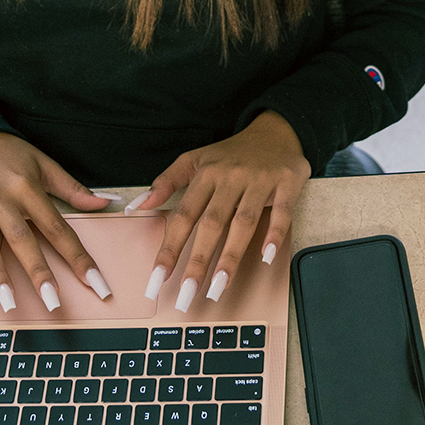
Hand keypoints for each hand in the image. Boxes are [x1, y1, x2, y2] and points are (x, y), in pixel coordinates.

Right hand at [0, 130, 118, 311]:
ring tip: (9, 302)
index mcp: (27, 188)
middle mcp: (1, 200)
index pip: (58, 228)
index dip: (78, 257)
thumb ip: (72, 188)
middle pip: (23, 240)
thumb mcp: (42, 163)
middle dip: (39, 272)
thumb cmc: (5, 152)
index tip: (95, 284)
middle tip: (54, 302)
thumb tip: (104, 203)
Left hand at [128, 111, 309, 311]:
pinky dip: (274, 233)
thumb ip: (166, 182)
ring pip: (243, 222)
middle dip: (198, 262)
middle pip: (211, 224)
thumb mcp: (195, 159)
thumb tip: (137, 206)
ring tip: (219, 287)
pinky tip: (266, 256)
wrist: (276, 130)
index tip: (157, 278)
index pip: (183, 216)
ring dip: (231, 256)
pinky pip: (281, 211)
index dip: (169, 248)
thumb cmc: (232, 153)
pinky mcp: (286, 183)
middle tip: (186, 294)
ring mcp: (259, 181)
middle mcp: (231, 178)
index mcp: (206, 175)